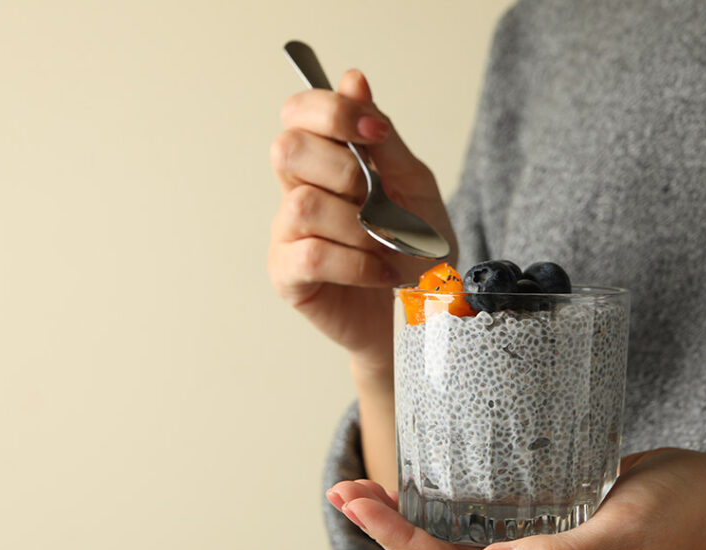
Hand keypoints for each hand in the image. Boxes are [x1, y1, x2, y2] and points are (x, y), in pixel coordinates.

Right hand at [268, 69, 456, 371]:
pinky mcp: (288, 276)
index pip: (298, 112)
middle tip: (377, 200)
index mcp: (325, 161)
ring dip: (358, 227)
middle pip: (287, 149)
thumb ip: (383, 139)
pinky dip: (357, 263)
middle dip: (343, 171)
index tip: (375, 132)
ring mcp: (287, 235)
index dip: (331, 112)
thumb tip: (353, 79)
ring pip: (303, 206)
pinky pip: (312, 255)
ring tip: (385, 247)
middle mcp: (297, 191)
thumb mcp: (414, 186)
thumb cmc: (413, 249)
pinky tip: (380, 273)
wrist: (419, 313)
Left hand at [326, 449, 705, 549]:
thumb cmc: (684, 507)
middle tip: (343, 489)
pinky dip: (445, 510)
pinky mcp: (547, 530)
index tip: (358, 501)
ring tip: (364, 489)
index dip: (400, 539)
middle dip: (388, 529)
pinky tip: (422, 489)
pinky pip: (483, 527)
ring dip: (408, 520)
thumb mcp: (625, 528)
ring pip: (457, 545)